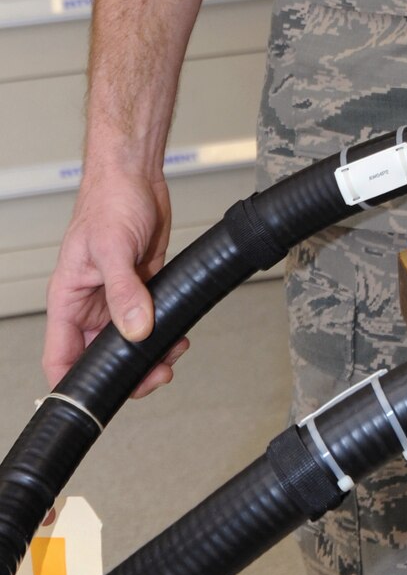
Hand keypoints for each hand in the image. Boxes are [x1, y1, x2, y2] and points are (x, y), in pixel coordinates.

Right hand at [43, 168, 188, 399]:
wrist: (136, 174)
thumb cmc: (109, 200)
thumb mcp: (112, 249)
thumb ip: (123, 292)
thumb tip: (135, 331)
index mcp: (68, 299)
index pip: (60, 358)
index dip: (75, 386)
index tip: (100, 401)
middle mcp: (90, 304)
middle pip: (100, 358)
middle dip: (126, 373)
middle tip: (155, 375)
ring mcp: (117, 296)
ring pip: (128, 343)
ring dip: (149, 355)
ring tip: (172, 353)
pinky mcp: (143, 286)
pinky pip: (150, 320)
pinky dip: (163, 332)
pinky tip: (178, 334)